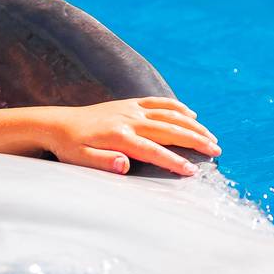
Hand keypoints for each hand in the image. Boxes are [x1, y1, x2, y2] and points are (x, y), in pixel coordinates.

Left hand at [41, 97, 219, 176]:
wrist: (57, 123)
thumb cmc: (70, 146)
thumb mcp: (80, 159)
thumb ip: (103, 162)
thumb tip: (125, 165)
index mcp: (119, 136)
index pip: (153, 151)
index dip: (174, 162)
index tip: (192, 172)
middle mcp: (129, 119)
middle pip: (169, 129)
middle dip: (195, 140)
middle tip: (216, 151)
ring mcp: (130, 109)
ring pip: (169, 114)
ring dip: (192, 125)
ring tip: (211, 137)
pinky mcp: (129, 103)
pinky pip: (158, 102)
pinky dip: (176, 107)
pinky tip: (191, 115)